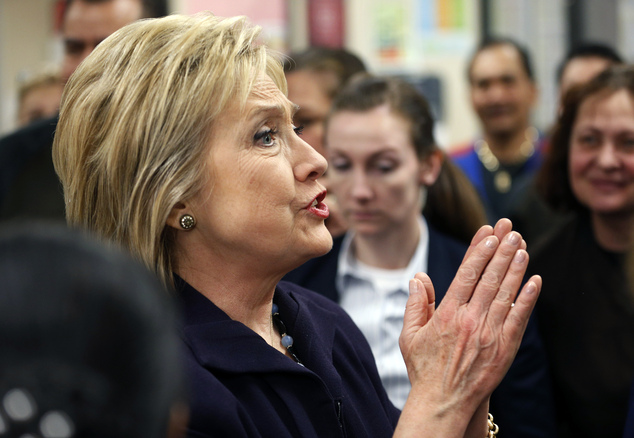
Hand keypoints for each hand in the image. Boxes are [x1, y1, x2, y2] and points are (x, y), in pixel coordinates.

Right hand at [396, 219, 540, 436]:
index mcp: (447, 314)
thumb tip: (417, 277)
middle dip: (501, 252)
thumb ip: (415, 304)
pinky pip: (519, 319)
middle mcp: (469, 320)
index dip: (478, 251)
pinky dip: (527, 299)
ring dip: (515, 268)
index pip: (466, 274)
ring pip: (505, 294)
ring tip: (522, 247)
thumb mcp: (409, 335)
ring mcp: (489, 334)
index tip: (487, 233)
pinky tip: (534, 281)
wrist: (443, 402)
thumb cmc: (424, 367)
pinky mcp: (504, 349)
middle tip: (511, 231)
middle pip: (489, 278)